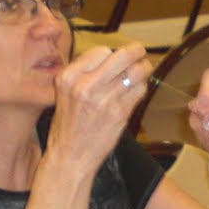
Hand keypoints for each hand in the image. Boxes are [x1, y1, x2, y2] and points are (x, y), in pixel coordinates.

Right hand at [50, 42, 152, 170]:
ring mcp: (104, 99)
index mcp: (68, 77)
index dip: (112, 53)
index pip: (100, 52)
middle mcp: (85, 85)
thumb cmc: (68, 126)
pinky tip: (137, 90)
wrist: (70, 156)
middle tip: (141, 51)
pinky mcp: (119, 113)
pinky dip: (142, 87)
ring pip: (135, 73)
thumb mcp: (64, 93)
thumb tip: (110, 57)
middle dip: (136, 51)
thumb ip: (83, 74)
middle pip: (121, 56)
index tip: (117, 57)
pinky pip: (139, 91)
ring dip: (144, 68)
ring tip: (145, 68)